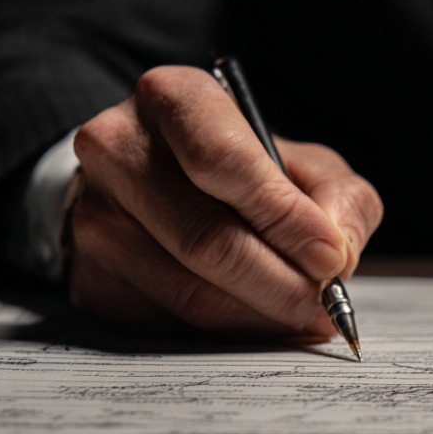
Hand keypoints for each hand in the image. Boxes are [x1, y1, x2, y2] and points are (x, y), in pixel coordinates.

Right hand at [68, 66, 382, 336]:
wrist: (155, 183)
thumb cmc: (244, 171)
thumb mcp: (304, 162)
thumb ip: (340, 198)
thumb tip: (339, 252)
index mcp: (172, 99)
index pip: (222, 161)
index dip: (284, 217)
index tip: (330, 258)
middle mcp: (118, 150)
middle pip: (205, 238)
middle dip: (280, 284)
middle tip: (325, 305)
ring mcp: (95, 218)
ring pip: (190, 293)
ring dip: (261, 318)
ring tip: (305, 318)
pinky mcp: (92, 279)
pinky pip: (172, 324)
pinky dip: (230, 334)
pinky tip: (261, 322)